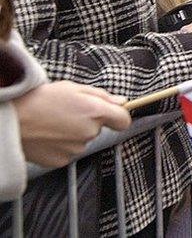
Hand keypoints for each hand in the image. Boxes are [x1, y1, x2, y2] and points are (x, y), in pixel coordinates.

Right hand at [14, 82, 131, 166]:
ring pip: (82, 140)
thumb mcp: (71, 88)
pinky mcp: (62, 160)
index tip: (113, 113)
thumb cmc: (37, 100)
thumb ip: (101, 95)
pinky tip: (47, 135)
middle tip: (66, 112)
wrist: (10, 121)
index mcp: (94, 112)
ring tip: (52, 122)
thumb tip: (121, 101)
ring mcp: (75, 148)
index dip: (118, 116)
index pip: (123, 120)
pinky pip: (68, 151)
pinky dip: (60, 145)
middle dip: (87, 121)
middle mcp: (88, 132)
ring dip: (73, 133)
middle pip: (98, 128)